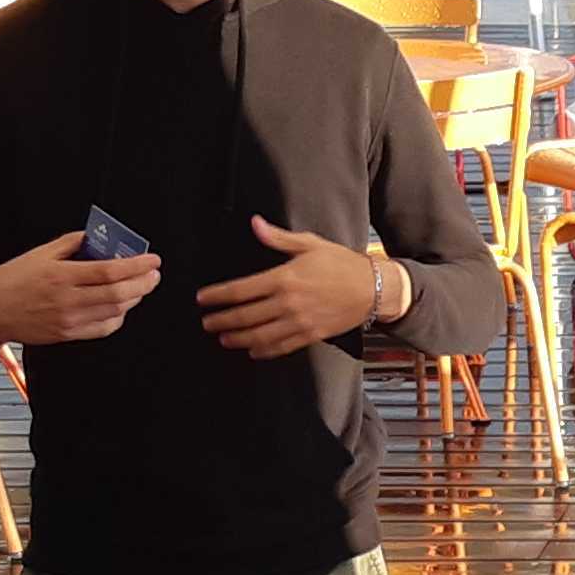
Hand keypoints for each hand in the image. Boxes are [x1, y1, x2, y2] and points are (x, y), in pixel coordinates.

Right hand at [0, 228, 163, 350]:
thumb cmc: (11, 280)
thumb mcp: (40, 254)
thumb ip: (71, 243)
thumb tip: (97, 237)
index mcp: (61, 276)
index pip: (110, 271)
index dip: (137, 266)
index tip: (152, 260)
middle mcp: (67, 300)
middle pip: (118, 294)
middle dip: (144, 284)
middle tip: (154, 274)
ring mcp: (69, 321)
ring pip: (115, 312)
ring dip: (134, 299)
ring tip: (141, 286)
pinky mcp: (68, 335)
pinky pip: (103, 328)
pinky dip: (118, 317)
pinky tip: (122, 306)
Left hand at [197, 216, 389, 359]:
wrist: (372, 288)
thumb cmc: (341, 263)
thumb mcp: (309, 244)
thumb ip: (278, 238)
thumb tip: (255, 224)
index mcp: (283, 278)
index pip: (240, 290)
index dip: (217, 296)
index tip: (202, 299)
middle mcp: (287, 303)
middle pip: (244, 316)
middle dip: (221, 320)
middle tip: (206, 323)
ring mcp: (298, 322)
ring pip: (259, 335)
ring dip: (237, 338)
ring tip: (223, 338)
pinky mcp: (310, 335)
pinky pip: (281, 347)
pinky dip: (263, 351)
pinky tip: (252, 351)